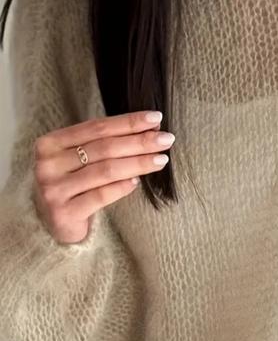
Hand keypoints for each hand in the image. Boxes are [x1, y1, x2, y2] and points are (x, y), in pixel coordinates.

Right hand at [32, 111, 174, 244]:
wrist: (55, 223)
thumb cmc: (74, 184)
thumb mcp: (81, 159)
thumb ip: (107, 143)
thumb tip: (151, 126)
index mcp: (50, 143)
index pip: (97, 128)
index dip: (128, 122)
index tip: (155, 118)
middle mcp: (48, 164)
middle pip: (104, 148)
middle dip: (139, 142)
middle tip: (166, 139)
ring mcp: (54, 189)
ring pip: (105, 171)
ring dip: (138, 164)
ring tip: (161, 160)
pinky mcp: (63, 212)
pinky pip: (100, 196)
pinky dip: (122, 187)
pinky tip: (137, 182)